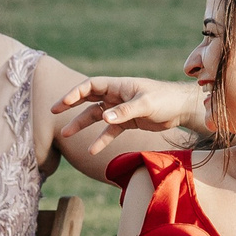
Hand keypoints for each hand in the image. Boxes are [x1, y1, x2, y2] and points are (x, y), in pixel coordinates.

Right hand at [51, 76, 204, 146]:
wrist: (182, 109)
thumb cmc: (166, 99)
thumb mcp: (146, 104)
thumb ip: (125, 111)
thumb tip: (104, 117)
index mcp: (118, 85)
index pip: (91, 86)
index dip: (75, 93)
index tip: (63, 103)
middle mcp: (116, 95)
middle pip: (88, 98)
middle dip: (70, 104)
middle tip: (53, 111)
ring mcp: (121, 108)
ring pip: (96, 116)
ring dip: (82, 124)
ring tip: (66, 135)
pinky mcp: (128, 121)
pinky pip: (110, 131)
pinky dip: (101, 139)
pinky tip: (93, 150)